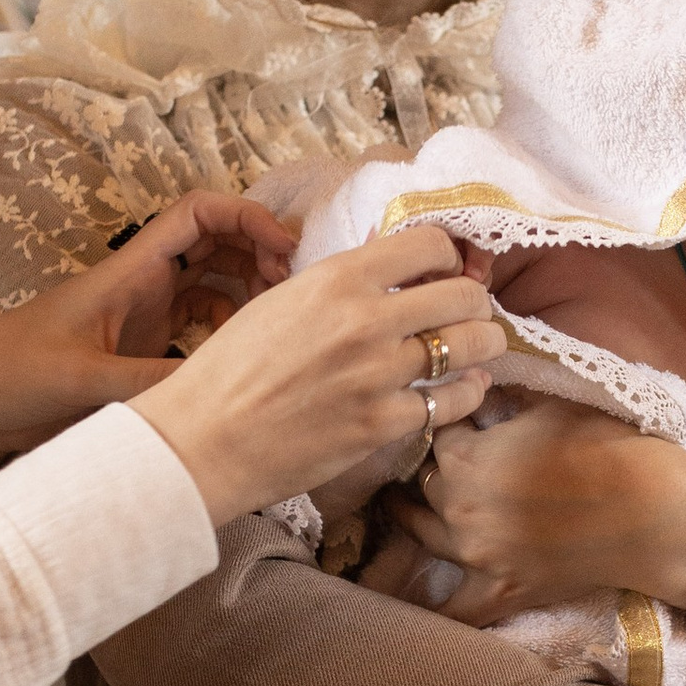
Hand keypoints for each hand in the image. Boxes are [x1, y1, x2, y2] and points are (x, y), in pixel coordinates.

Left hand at [0, 193, 294, 473]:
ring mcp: (146, 319)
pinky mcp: (143, 353)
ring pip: (218, 287)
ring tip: (281, 322)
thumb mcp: (78, 380)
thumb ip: (146, 384)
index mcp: (127, 272)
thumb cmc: (8, 375)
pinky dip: (232, 333)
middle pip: (219, 247)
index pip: (197, 215)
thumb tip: (217, 392)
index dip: (245, 217)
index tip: (284, 248)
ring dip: (253, 294)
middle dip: (263, 257)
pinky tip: (246, 356)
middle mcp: (143, 287)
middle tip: (295, 293)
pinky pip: (203, 329)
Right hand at [132, 224, 503, 527]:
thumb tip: (387, 264)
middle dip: (474, 302)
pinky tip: (465, 388)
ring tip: (474, 349)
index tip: (443, 272)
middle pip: (464, 294)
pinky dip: (467, 393)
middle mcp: (366, 320)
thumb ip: (339, 284)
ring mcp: (379, 374)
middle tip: (465, 314)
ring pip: (472, 344)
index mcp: (337, 278)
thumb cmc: (229, 369)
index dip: (446, 257)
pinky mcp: (383, 424)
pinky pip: (453, 400)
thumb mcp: (281, 301)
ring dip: (482, 344)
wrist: (203, 440)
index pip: (429, 244)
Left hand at [392, 406, 685, 624]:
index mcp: (464, 457)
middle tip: (446, 462)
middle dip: (436, 468)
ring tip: (411, 506)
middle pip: (425, 483)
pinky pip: (452, 610)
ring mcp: (475, 555)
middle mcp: (457, 507)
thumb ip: (506, 398)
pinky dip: (434, 604)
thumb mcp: (550, 405)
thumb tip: (482, 385)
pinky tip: (420, 595)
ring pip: (422, 533)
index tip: (464, 421)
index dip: (453, 425)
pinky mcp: (500, 592)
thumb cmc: (605, 447)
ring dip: (417, 516)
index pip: (438, 435)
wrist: (648, 508)